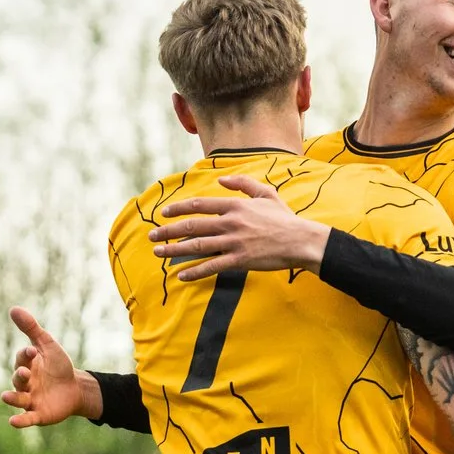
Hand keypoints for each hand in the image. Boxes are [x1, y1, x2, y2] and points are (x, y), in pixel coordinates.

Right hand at [0, 307, 98, 426]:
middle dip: (19, 376)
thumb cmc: (59, 366)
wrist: (76, 388)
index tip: (33, 351)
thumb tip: (13, 308)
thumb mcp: (47, 345)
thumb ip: (31, 328)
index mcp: (26, 366)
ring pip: (17, 399)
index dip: (25, 355)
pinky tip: (13, 422)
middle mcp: (25, 384)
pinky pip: (27, 418)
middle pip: (17, 380)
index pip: (21, 359)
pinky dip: (20, 421)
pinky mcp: (39, 414)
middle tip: (25, 373)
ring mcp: (31, 400)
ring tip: (5, 396)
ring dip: (12, 398)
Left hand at [149, 175, 330, 280]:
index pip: (199, 205)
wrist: (301, 241)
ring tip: (158, 253)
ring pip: (197, 246)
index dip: (178, 209)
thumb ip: (243, 183)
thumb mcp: (266, 194)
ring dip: (174, 250)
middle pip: (192, 226)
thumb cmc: (284, 219)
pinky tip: (181, 275)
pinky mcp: (239, 260)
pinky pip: (212, 266)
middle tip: (152, 235)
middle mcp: (231, 223)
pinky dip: (195, 271)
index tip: (163, 214)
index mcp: (235, 206)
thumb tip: (221, 178)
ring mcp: (234, 242)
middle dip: (168, 231)